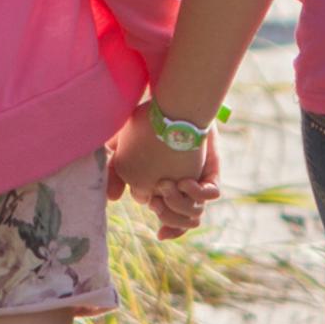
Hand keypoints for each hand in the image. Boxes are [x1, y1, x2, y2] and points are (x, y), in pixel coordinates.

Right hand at [110, 106, 218, 236]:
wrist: (177, 104)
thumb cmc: (151, 124)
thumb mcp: (126, 147)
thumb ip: (116, 170)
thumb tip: (113, 198)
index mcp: (165, 188)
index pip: (164, 214)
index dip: (158, 211)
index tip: (150, 201)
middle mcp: (184, 190)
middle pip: (180, 219)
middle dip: (169, 213)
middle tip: (157, 198)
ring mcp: (199, 183)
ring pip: (195, 212)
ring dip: (180, 204)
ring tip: (167, 185)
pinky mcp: (211, 173)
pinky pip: (211, 193)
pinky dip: (198, 192)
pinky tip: (184, 181)